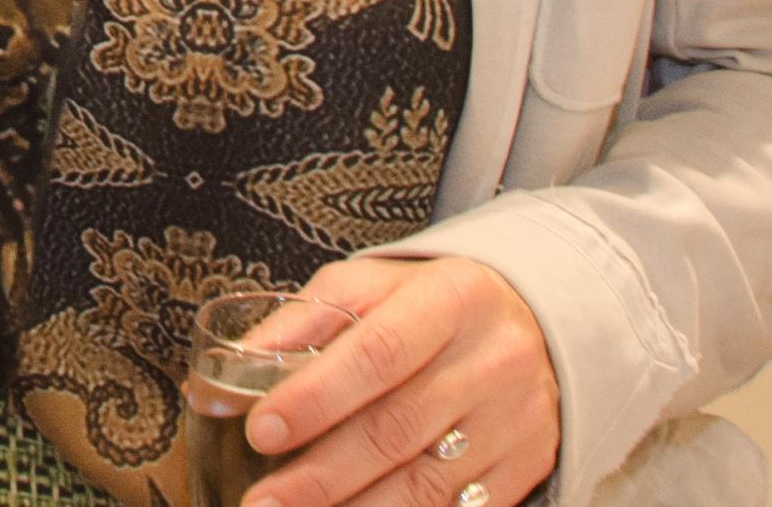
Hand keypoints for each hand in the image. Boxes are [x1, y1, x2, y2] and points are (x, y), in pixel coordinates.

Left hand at [235, 256, 556, 506]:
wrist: (537, 324)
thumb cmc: (433, 305)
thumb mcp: (373, 286)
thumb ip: (307, 320)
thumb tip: (234, 364)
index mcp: (453, 300)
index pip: (378, 353)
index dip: (316, 396)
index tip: (262, 430)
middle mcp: (492, 361)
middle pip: (397, 429)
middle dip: (321, 474)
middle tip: (263, 500)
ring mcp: (514, 420)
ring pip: (426, 484)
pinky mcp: (525, 467)